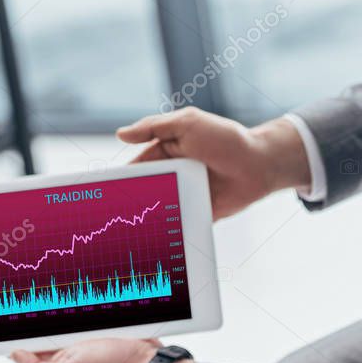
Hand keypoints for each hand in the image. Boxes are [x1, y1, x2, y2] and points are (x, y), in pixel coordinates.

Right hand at [117, 107, 310, 219]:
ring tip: (126, 231)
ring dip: (145, 218)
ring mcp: (186, 193)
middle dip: (129, 199)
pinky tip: (151, 239)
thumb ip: (155, 127)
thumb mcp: (188, 123)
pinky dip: (166, 230)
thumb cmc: (226, 139)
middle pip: (145, 188)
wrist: (260, 165)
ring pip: (158, 207)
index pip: (138, 165)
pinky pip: (178, 222)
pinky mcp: (198, 212)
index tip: (102, 187)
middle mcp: (175, 172)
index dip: (121, 175)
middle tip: (111, 213)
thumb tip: (121, 134)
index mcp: (168, 151)